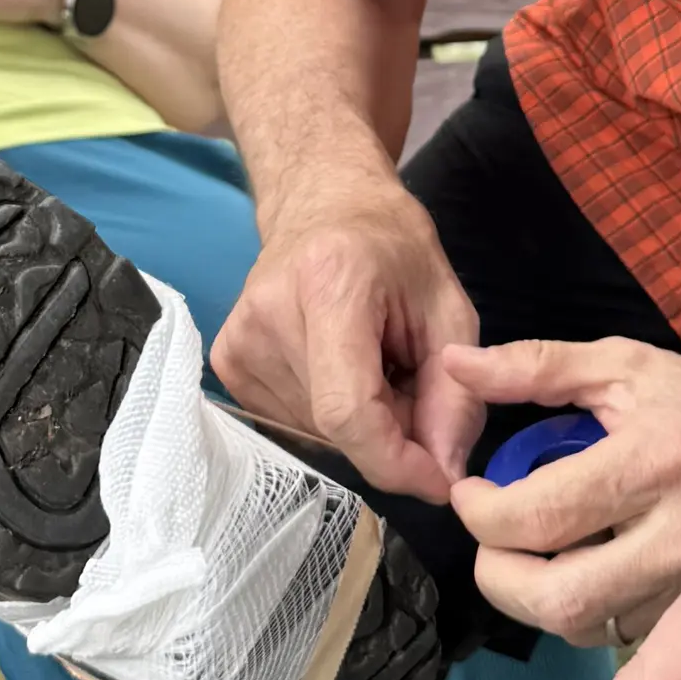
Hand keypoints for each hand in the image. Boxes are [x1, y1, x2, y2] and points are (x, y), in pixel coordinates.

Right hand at [211, 178, 480, 504]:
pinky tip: (341, 370)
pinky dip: (330, 417)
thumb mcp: (450, 311)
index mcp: (328, 284)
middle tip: (414, 390)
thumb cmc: (393, 249)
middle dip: (390, 436)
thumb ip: (455, 396)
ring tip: (377, 369)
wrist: (323, 202)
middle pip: (335, 427)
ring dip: (361, 426)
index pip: (347, 411)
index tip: (439, 478)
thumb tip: (443, 476)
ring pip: (315, 434)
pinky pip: (290, 424)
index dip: (395, 460)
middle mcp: (267, 315)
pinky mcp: (225, 360)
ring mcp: (237, 340)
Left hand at [448, 337, 680, 646]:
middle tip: (490, 545)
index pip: (539, 515)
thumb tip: (453, 365)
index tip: (470, 494)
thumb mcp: (630, 365)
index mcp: (655, 460)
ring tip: (534, 554)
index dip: (481, 514)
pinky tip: (585, 571)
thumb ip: (537, 367)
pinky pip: (623, 639)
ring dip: (538, 599)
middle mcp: (680, 535)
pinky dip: (587, 612)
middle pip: (558, 598)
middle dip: (499, 579)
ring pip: (587, 628)